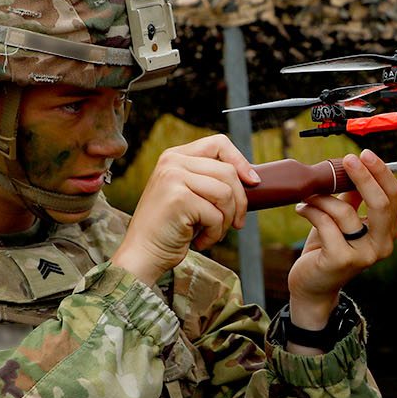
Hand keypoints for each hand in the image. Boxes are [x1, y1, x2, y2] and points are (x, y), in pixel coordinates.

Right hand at [113, 134, 258, 283]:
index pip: (218, 143)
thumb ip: (210, 181)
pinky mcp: (178, 199)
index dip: (240, 160)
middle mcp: (172, 162)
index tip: (253, 181)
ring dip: (227, 220)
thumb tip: (251, 178)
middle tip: (236, 223)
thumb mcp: (189, 195)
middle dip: (239, 202)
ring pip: (226, 193)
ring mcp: (173, 178)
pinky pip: (216, 215)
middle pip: (227, 171)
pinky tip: (200, 241)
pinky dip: (215, 234)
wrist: (143, 254)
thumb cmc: (170, 229)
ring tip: (214, 232)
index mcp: (174, 156)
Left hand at [285, 149, 396, 330]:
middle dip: (364, 176)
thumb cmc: (328, 249)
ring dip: (322, 197)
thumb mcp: (343, 220)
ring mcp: (363, 255)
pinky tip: (301, 209)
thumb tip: (353, 167)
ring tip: (308, 196)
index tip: (363, 154)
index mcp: (388, 232)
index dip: (380, 172)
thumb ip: (352, 198)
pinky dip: (311, 211)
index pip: (393, 196)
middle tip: (348, 159)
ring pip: (345, 211)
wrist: (312, 286)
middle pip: (381, 203)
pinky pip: (326, 223)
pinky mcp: (341, 259)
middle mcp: (382, 245)